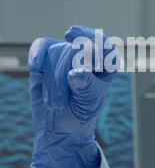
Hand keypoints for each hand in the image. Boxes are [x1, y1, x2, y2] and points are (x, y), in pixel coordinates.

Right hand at [28, 26, 117, 167]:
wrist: (59, 127)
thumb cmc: (80, 114)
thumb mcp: (87, 105)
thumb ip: (85, 87)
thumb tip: (76, 72)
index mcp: (104, 67)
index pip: (106, 48)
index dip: (96, 40)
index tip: (80, 41)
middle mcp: (87, 57)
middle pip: (77, 49)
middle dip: (67, 72)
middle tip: (62, 97)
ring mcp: (67, 56)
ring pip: (58, 50)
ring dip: (53, 76)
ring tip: (55, 101)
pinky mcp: (47, 59)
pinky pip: (41, 47)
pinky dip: (36, 55)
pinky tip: (35, 67)